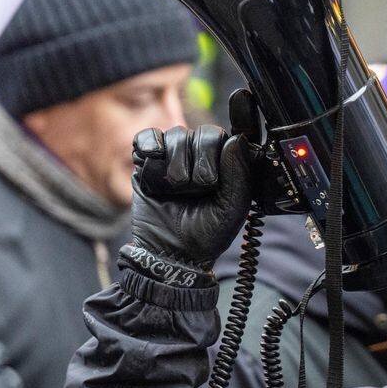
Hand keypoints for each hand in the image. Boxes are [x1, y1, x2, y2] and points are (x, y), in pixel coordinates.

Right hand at [128, 125, 252, 274]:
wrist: (171, 253)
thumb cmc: (205, 233)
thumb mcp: (233, 207)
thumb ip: (239, 173)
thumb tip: (237, 139)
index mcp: (222, 164)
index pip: (219, 136)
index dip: (213, 154)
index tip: (211, 182)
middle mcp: (198, 156)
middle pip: (196, 133)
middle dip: (195, 162)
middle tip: (193, 189)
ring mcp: (172, 158)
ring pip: (174, 135)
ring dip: (174, 163)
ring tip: (175, 188)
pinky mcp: (147, 163)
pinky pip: (147, 137)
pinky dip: (149, 144)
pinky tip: (152, 158)